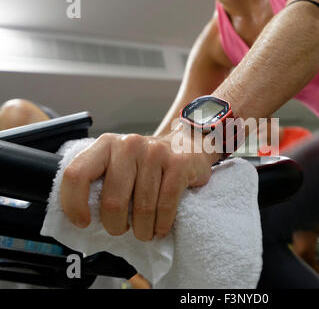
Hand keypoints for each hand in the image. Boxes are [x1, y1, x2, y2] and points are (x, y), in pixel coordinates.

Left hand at [60, 125, 220, 240]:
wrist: (187, 143)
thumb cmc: (147, 162)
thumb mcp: (119, 162)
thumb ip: (100, 179)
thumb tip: (81, 217)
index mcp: (106, 144)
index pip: (77, 174)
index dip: (74, 204)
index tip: (82, 222)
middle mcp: (129, 145)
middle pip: (112, 200)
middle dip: (115, 226)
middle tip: (120, 230)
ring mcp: (155, 153)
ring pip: (142, 207)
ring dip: (142, 230)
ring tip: (144, 232)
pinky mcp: (178, 164)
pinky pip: (165, 206)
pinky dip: (161, 224)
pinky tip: (160, 228)